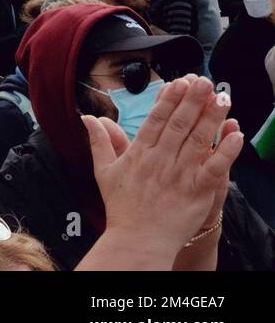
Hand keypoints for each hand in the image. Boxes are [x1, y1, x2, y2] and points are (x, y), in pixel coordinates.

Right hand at [83, 75, 241, 258]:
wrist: (137, 241)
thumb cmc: (121, 207)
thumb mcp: (104, 171)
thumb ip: (99, 141)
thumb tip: (87, 118)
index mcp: (139, 154)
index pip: (156, 120)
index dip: (169, 100)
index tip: (179, 82)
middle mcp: (160, 160)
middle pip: (179, 124)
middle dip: (193, 100)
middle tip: (203, 80)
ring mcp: (179, 175)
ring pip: (199, 140)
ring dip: (212, 117)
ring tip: (222, 97)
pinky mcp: (197, 192)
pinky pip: (215, 168)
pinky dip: (226, 151)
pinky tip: (236, 135)